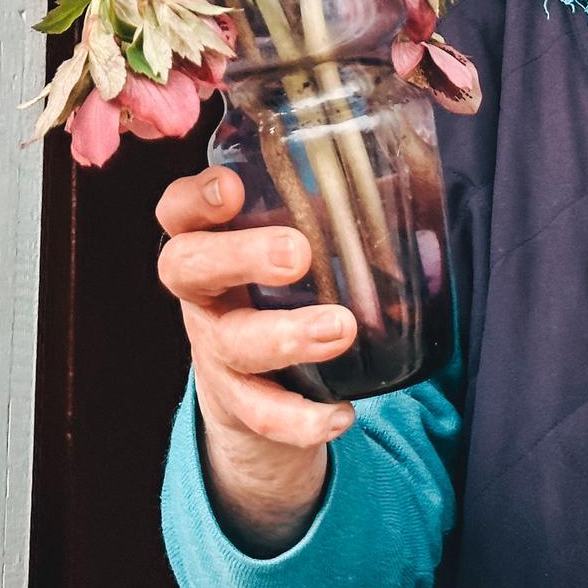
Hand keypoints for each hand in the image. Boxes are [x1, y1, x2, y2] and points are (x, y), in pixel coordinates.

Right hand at [158, 166, 358, 552]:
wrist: (257, 379)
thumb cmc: (281, 282)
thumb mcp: (296, 238)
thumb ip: (336, 205)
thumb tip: (409, 169)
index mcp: (209, 239)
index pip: (178, 210)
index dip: (196, 198)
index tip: (234, 188)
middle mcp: (200, 292)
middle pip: (187, 267)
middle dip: (239, 257)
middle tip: (297, 254)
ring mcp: (214, 348)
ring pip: (232, 343)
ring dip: (285, 336)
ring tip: (341, 329)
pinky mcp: (237, 402)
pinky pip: (260, 413)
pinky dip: (299, 418)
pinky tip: (340, 414)